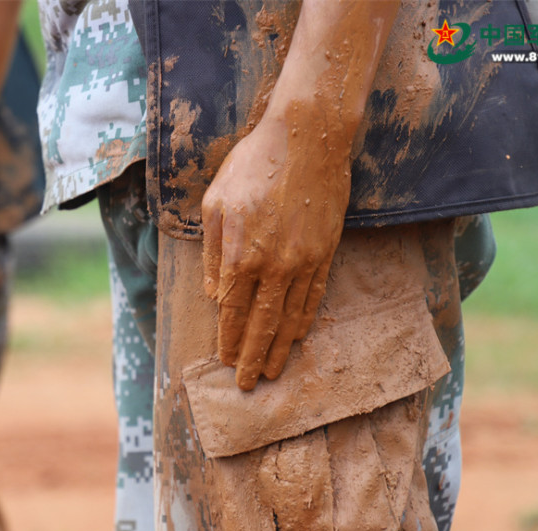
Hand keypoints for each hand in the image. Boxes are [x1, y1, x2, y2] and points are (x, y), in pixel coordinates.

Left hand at [201, 108, 350, 390]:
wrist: (307, 138)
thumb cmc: (252, 166)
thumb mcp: (215, 203)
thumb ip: (213, 253)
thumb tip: (215, 295)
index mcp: (241, 256)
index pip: (231, 312)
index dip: (228, 340)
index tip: (225, 361)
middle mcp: (273, 267)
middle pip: (261, 325)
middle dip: (252, 358)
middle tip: (249, 384)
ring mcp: (303, 262)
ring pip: (289, 317)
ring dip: (279, 348)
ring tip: (273, 371)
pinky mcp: (325, 252)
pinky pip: (314, 297)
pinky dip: (304, 320)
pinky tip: (298, 335)